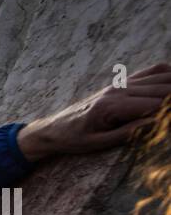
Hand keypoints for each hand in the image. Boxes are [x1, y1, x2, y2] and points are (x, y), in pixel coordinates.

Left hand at [16, 62, 170, 160]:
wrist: (55, 128)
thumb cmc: (75, 139)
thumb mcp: (98, 143)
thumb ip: (128, 133)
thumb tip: (156, 123)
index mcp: (112, 106)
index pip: (155, 105)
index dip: (169, 113)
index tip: (169, 123)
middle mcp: (118, 90)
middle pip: (163, 89)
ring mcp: (120, 83)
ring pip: (161, 76)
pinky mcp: (121, 82)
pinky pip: (152, 71)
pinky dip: (167, 74)